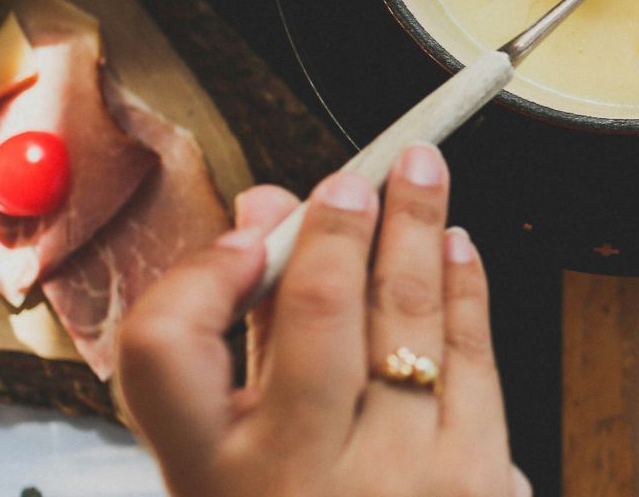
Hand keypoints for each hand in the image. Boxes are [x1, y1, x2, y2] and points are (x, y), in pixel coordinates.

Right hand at [115, 144, 528, 496]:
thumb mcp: (236, 460)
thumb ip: (243, 338)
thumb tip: (266, 211)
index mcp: (210, 476)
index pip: (164, 348)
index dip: (201, 273)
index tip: (245, 231)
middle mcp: (292, 478)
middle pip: (315, 310)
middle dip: (344, 223)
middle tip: (360, 172)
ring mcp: (391, 482)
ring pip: (410, 319)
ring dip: (420, 230)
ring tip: (424, 174)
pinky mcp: (474, 483)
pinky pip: (474, 357)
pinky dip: (465, 290)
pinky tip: (457, 247)